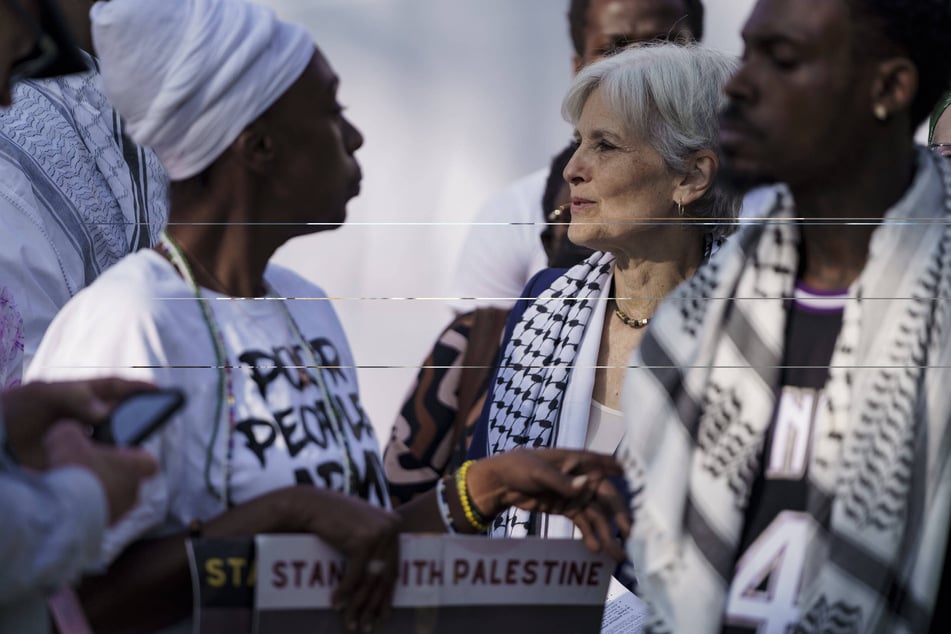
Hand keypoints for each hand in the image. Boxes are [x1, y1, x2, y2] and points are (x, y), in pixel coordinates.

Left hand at [1, 378, 156, 467]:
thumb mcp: (43, 393)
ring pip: (113, 440)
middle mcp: (87, 417)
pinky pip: (98, 461)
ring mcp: (83, 438)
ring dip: (122, 444)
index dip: (138, 388)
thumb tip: (105, 414)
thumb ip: (75, 396)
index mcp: (82, 395)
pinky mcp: (76, 460)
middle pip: (120, 415)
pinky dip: (106, 463)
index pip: (115, 388)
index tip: (159, 390)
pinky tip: (108, 466)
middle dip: (137, 419)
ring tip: (130, 449)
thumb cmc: (17, 408)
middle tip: (148, 424)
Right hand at [44, 421, 157, 523]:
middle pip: (128, 482)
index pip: (148, 463)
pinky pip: (97, 516)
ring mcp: (119, 513)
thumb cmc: (74, 468)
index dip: (134, 457)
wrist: (62, 508)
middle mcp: (133, 492)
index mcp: (135, 468)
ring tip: (75, 489)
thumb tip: (72, 432)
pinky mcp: (102, 529)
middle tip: (89, 471)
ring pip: (113, 500)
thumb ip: (74, 431)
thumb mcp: (67, 436)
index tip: (119, 454)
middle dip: (111, 476)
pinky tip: (68, 504)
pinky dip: (86, 510)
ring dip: (98, 494)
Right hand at [295, 488, 400, 632]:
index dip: (386, 596)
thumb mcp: (360, 528)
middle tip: (364, 627)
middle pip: (383, 576)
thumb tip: (381, 580)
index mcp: (394, 525)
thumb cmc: (332, 519)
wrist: (310, 504)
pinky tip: (336, 605)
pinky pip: (355, 575)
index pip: (393, 568)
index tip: (382, 617)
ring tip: (350, 623)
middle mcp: (391, 528)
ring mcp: (379, 533)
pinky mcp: (364, 540)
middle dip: (372, 605)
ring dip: (358, 605)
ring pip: (369, 579)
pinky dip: (345, 592)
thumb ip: (375, 546)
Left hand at [466, 448, 631, 559]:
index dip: (621, 472)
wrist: (499, 482)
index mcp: (577, 461)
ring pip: (597, 514)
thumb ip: (562, 481)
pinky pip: (583, 523)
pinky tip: (595, 549)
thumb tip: (585, 485)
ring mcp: (575, 494)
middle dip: (618, 515)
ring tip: (616, 554)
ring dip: (606, 533)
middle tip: (628, 534)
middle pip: (605, 496)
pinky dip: (590, 535)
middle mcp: (581, 478)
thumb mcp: (538, 471)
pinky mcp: (567, 508)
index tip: (639, 483)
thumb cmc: (519, 466)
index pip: (604, 464)